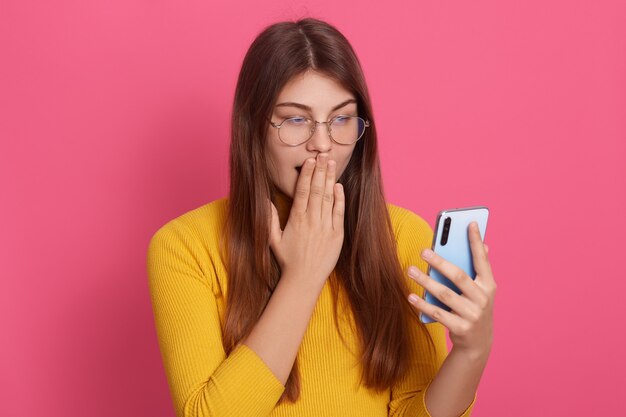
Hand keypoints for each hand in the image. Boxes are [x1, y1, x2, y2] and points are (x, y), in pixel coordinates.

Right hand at [268, 153, 344, 283]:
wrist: (304, 280)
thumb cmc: (288, 260)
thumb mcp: (273, 239)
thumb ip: (270, 219)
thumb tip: (266, 201)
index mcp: (296, 219)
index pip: (302, 191)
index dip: (307, 174)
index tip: (310, 161)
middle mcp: (311, 220)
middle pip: (317, 190)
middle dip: (320, 170)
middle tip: (323, 154)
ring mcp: (325, 227)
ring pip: (328, 197)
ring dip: (330, 179)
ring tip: (332, 163)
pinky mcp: (336, 235)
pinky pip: (338, 212)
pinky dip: (339, 198)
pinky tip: (339, 185)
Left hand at [407, 222, 495, 358]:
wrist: (478, 345)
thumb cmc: (475, 309)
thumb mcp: (482, 291)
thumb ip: (479, 269)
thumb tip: (484, 244)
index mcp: (489, 286)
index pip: (482, 260)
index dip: (477, 242)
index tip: (470, 223)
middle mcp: (484, 299)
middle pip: (459, 276)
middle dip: (440, 262)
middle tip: (423, 250)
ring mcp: (473, 315)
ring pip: (445, 294)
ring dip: (426, 281)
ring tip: (411, 270)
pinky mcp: (461, 328)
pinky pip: (438, 313)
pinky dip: (423, 304)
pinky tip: (411, 295)